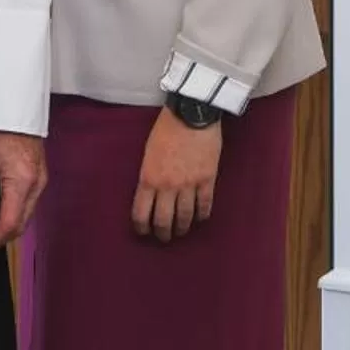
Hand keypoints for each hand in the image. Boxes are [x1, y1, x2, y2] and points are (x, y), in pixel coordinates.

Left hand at [0, 130, 46, 254]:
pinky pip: (27, 203)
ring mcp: (40, 181)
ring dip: (6, 226)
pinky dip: (12, 212)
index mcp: (21, 181)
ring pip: (25, 215)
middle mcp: (36, 184)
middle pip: (20, 224)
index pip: (9, 223)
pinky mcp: (39, 176)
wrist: (13, 107)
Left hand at [133, 109, 221, 242]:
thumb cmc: (167, 127)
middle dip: (163, 234)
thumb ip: (149, 174)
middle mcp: (167, 186)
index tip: (144, 231)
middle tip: (164, 237)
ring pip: (184, 217)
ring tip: (181, 231)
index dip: (142, 227)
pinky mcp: (208, 180)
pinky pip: (205, 206)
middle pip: (163, 221)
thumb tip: (150, 193)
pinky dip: (202, 216)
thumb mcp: (148, 151)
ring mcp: (189, 184)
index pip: (141, 213)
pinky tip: (200, 219)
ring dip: (182, 228)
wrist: (192, 112)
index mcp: (148, 178)